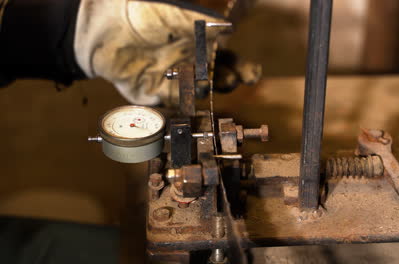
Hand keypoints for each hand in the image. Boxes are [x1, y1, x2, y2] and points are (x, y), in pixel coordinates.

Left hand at [75, 0, 226, 104]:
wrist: (102, 29)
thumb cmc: (140, 14)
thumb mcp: (174, 14)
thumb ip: (200, 24)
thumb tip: (228, 31)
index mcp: (198, 44)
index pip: (226, 58)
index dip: (241, 67)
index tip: (250, 73)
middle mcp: (190, 64)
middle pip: (217, 79)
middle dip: (229, 81)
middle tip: (233, 79)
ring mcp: (173, 81)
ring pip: (198, 93)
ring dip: (206, 92)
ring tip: (206, 85)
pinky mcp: (156, 95)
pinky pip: (173, 105)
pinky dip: (182, 107)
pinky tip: (188, 105)